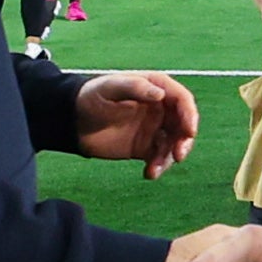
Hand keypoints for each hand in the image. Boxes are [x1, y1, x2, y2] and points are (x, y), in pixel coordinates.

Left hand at [73, 70, 196, 176]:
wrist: (71, 121)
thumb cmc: (90, 96)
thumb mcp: (110, 87)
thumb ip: (135, 87)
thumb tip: (160, 95)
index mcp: (156, 88)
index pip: (182, 100)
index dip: (189, 115)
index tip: (189, 131)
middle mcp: (160, 109)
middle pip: (183, 125)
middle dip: (184, 140)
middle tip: (179, 155)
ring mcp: (153, 129)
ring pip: (173, 144)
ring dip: (170, 158)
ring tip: (154, 169)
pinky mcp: (145, 148)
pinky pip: (159, 158)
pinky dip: (158, 167)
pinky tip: (149, 174)